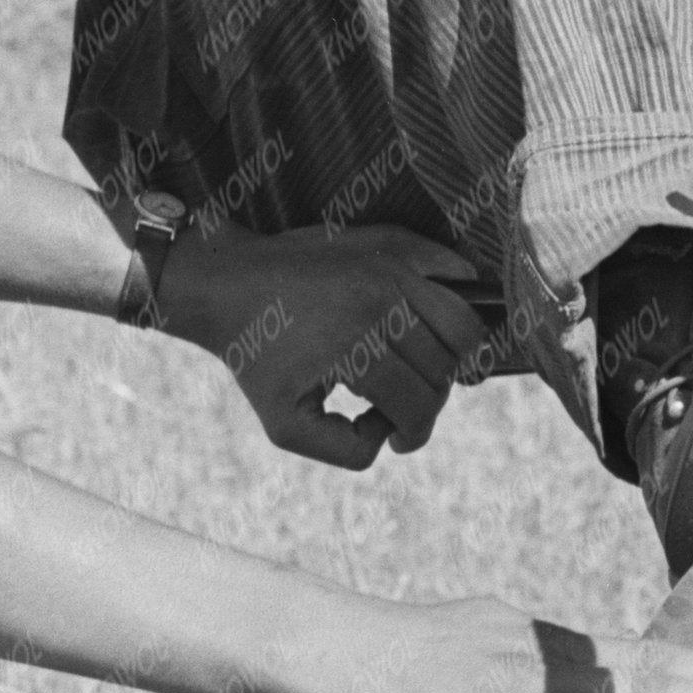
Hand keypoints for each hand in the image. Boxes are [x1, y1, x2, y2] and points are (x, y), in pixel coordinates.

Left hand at [151, 217, 489, 464]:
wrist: (229, 283)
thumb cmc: (258, 358)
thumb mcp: (287, 425)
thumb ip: (346, 450)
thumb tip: (390, 437)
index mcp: (356, 348)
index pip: (421, 405)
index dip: (413, 434)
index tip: (393, 438)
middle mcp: (382, 302)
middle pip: (445, 369)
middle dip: (427, 399)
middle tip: (395, 402)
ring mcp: (393, 266)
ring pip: (464, 325)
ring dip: (447, 357)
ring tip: (415, 367)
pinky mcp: (397, 241)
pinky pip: (458, 275)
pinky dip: (456, 304)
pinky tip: (423, 324)